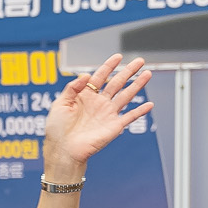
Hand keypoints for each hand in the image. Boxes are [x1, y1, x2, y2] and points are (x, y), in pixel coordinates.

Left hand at [42, 54, 155, 179]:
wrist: (63, 151)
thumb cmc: (57, 130)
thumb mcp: (59, 104)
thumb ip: (72, 88)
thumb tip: (86, 74)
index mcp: (85, 96)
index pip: (100, 77)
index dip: (109, 66)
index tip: (118, 57)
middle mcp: (99, 103)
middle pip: (117, 83)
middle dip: (128, 71)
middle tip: (140, 61)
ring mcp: (108, 114)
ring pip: (126, 96)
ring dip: (137, 85)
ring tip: (147, 74)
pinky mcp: (114, 126)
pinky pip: (130, 117)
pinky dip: (140, 111)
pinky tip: (149, 105)